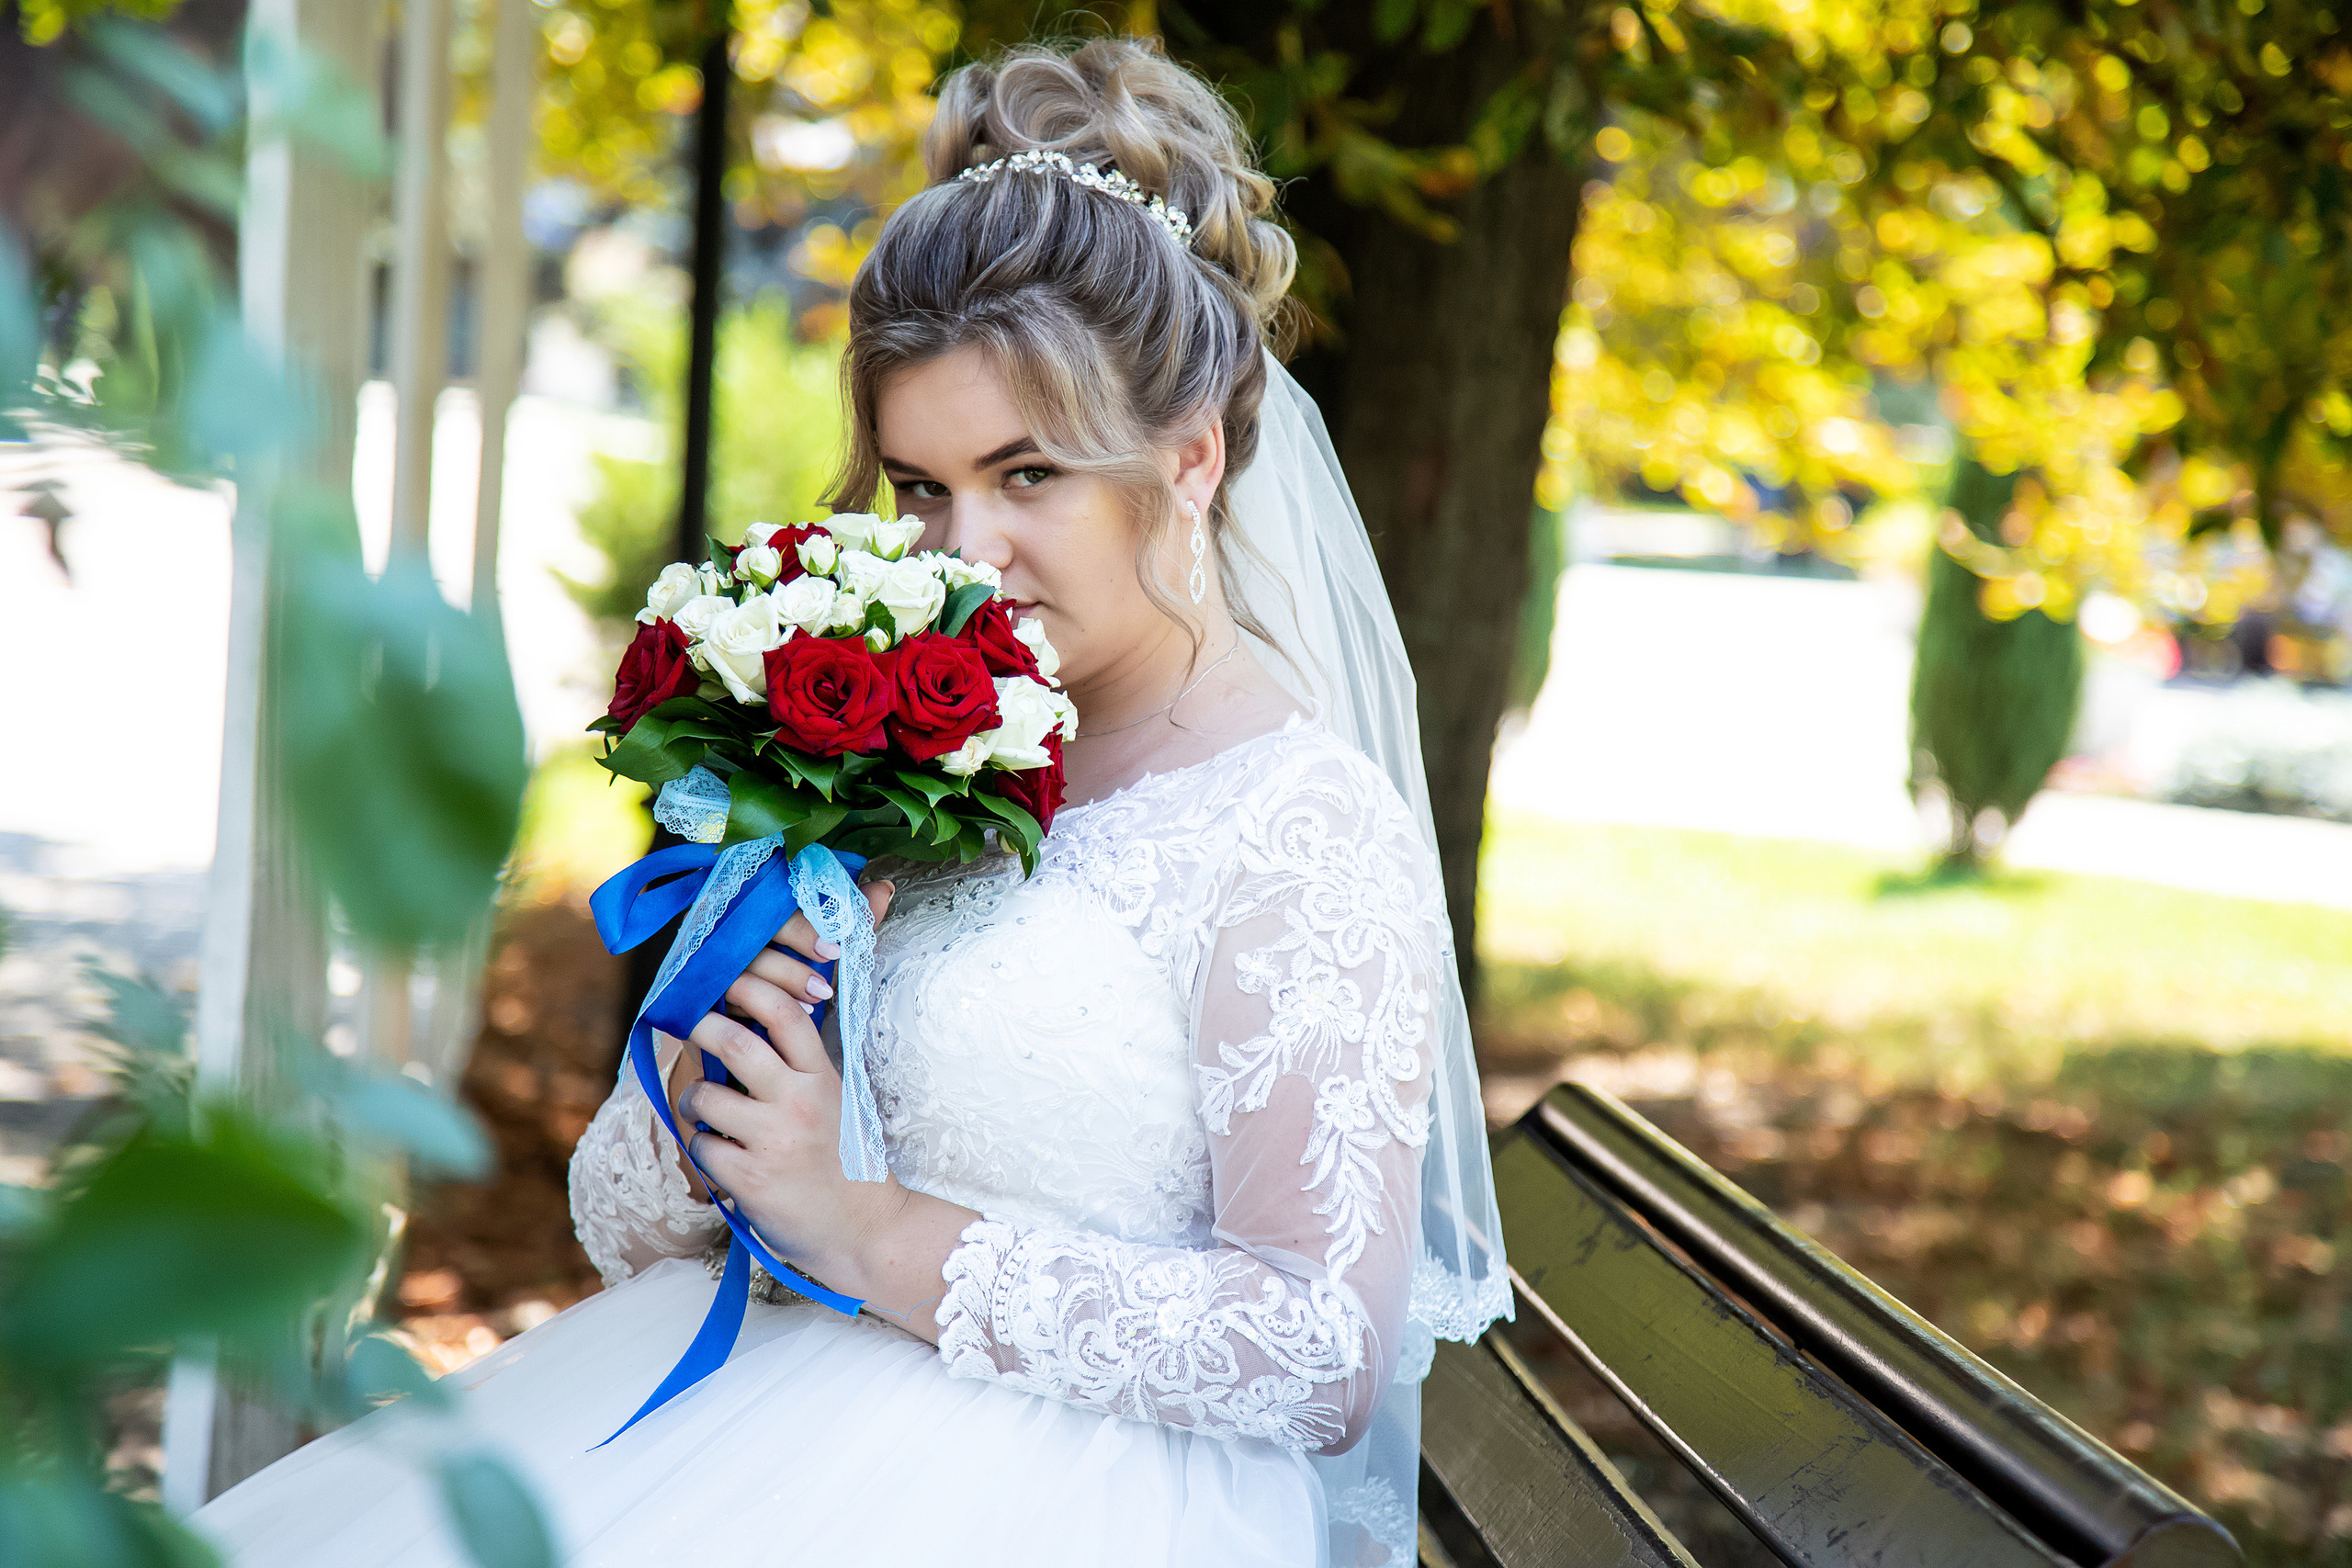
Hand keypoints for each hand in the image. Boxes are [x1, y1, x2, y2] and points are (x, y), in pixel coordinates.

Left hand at [668, 880, 900, 1278]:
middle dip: (702, 1027)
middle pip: (735, 1042)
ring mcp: (775, 1141)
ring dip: (693, 1101)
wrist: (863, 1228)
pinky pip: (701, 1146)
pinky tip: (722, 1157)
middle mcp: (800, 1103)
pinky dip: (702, 1148)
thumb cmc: (843, 1161)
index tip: (725, 984)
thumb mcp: (835, 1102)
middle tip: (689, 1025)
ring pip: (705, 1097)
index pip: (785, 1012)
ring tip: (705, 1111)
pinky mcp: (751, 1180)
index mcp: (823, 1077)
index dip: (750, 988)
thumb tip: (743, 1023)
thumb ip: (798, 1067)